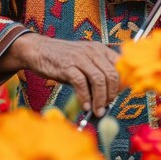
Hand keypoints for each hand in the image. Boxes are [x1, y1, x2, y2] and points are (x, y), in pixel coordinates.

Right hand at [5, 32, 120, 116]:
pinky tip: (85, 106)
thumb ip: (96, 74)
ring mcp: (80, 58)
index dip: (122, 82)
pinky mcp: (67, 66)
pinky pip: (81, 83)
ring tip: (97, 110)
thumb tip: (108, 96)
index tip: (119, 95)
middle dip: (112, 94)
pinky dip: (85, 97)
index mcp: (100, 49)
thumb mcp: (84, 61)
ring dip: (100, 99)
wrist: (38, 50)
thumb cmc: (62, 59)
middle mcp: (92, 51)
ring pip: (99, 80)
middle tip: (107, 106)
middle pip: (112, 74)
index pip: (120, 65)